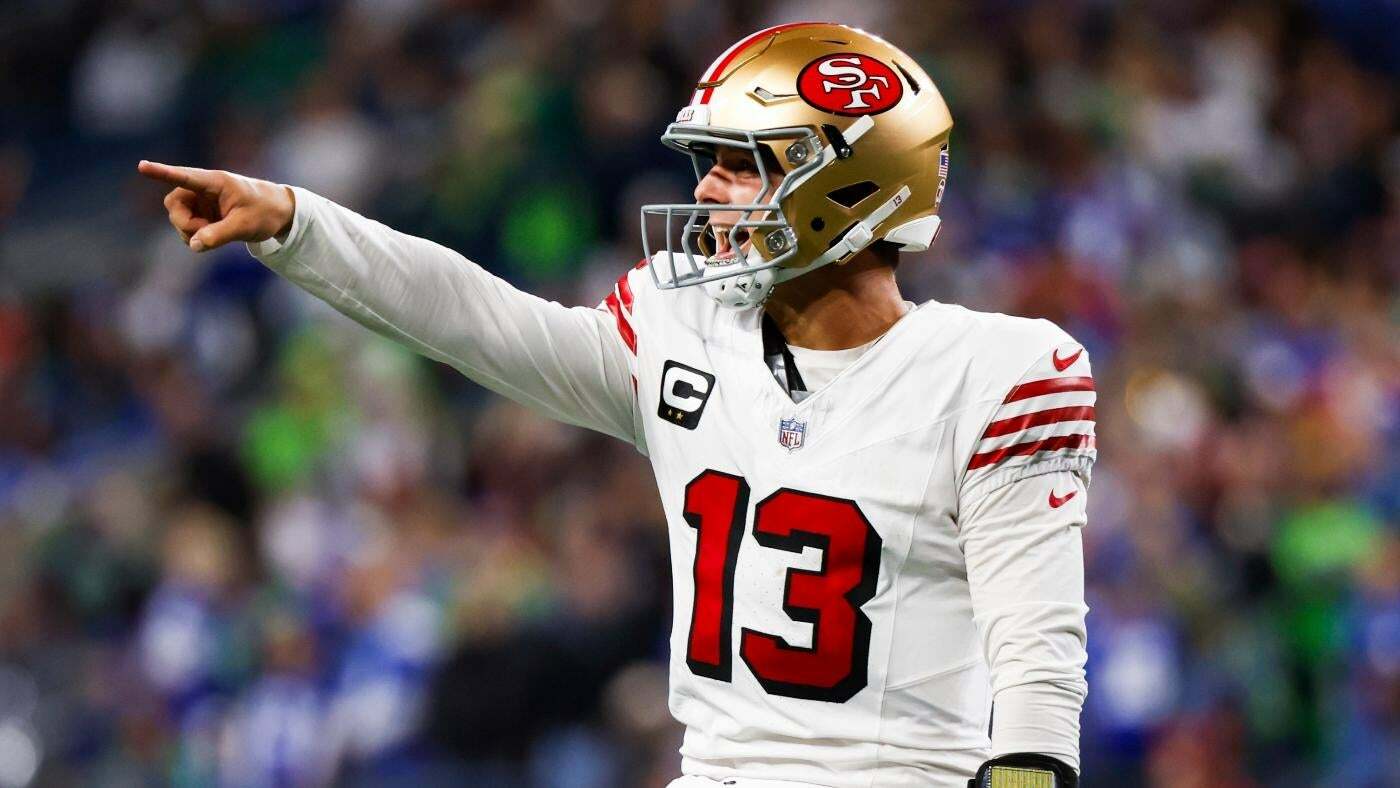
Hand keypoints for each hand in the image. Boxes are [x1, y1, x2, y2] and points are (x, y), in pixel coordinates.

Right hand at [137, 160, 295, 251]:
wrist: (279, 213)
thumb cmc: (265, 212)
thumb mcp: (245, 226)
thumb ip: (218, 235)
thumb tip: (193, 245)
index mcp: (215, 182)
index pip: (184, 176)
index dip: (162, 172)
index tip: (142, 166)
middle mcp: (202, 189)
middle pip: (174, 204)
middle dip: (183, 223)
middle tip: (203, 233)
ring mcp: (200, 202)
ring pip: (178, 218)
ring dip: (191, 232)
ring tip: (216, 233)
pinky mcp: (202, 214)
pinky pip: (186, 228)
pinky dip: (195, 237)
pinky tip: (213, 236)